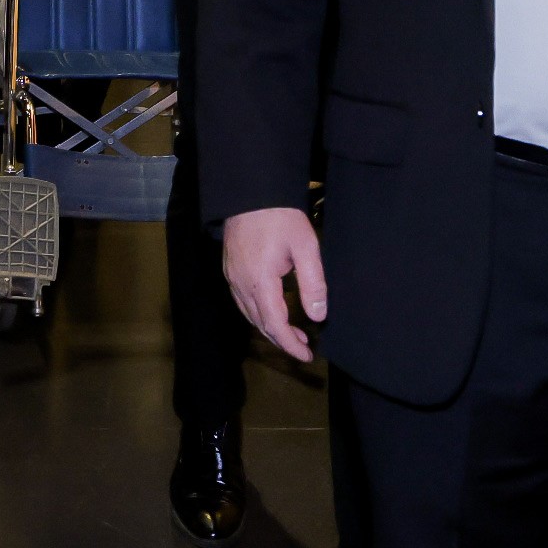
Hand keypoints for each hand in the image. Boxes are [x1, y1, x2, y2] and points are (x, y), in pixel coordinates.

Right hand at [221, 207, 327, 362]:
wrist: (251, 191)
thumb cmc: (280, 217)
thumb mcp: (305, 247)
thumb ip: (313, 283)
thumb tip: (318, 316)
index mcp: (260, 281)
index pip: (274, 324)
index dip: (290, 344)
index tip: (307, 356)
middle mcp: (241, 284)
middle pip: (260, 323)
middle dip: (282, 339)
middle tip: (304, 346)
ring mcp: (232, 276)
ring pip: (249, 314)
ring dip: (270, 327)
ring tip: (293, 332)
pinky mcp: (229, 268)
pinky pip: (242, 301)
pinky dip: (258, 314)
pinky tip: (271, 310)